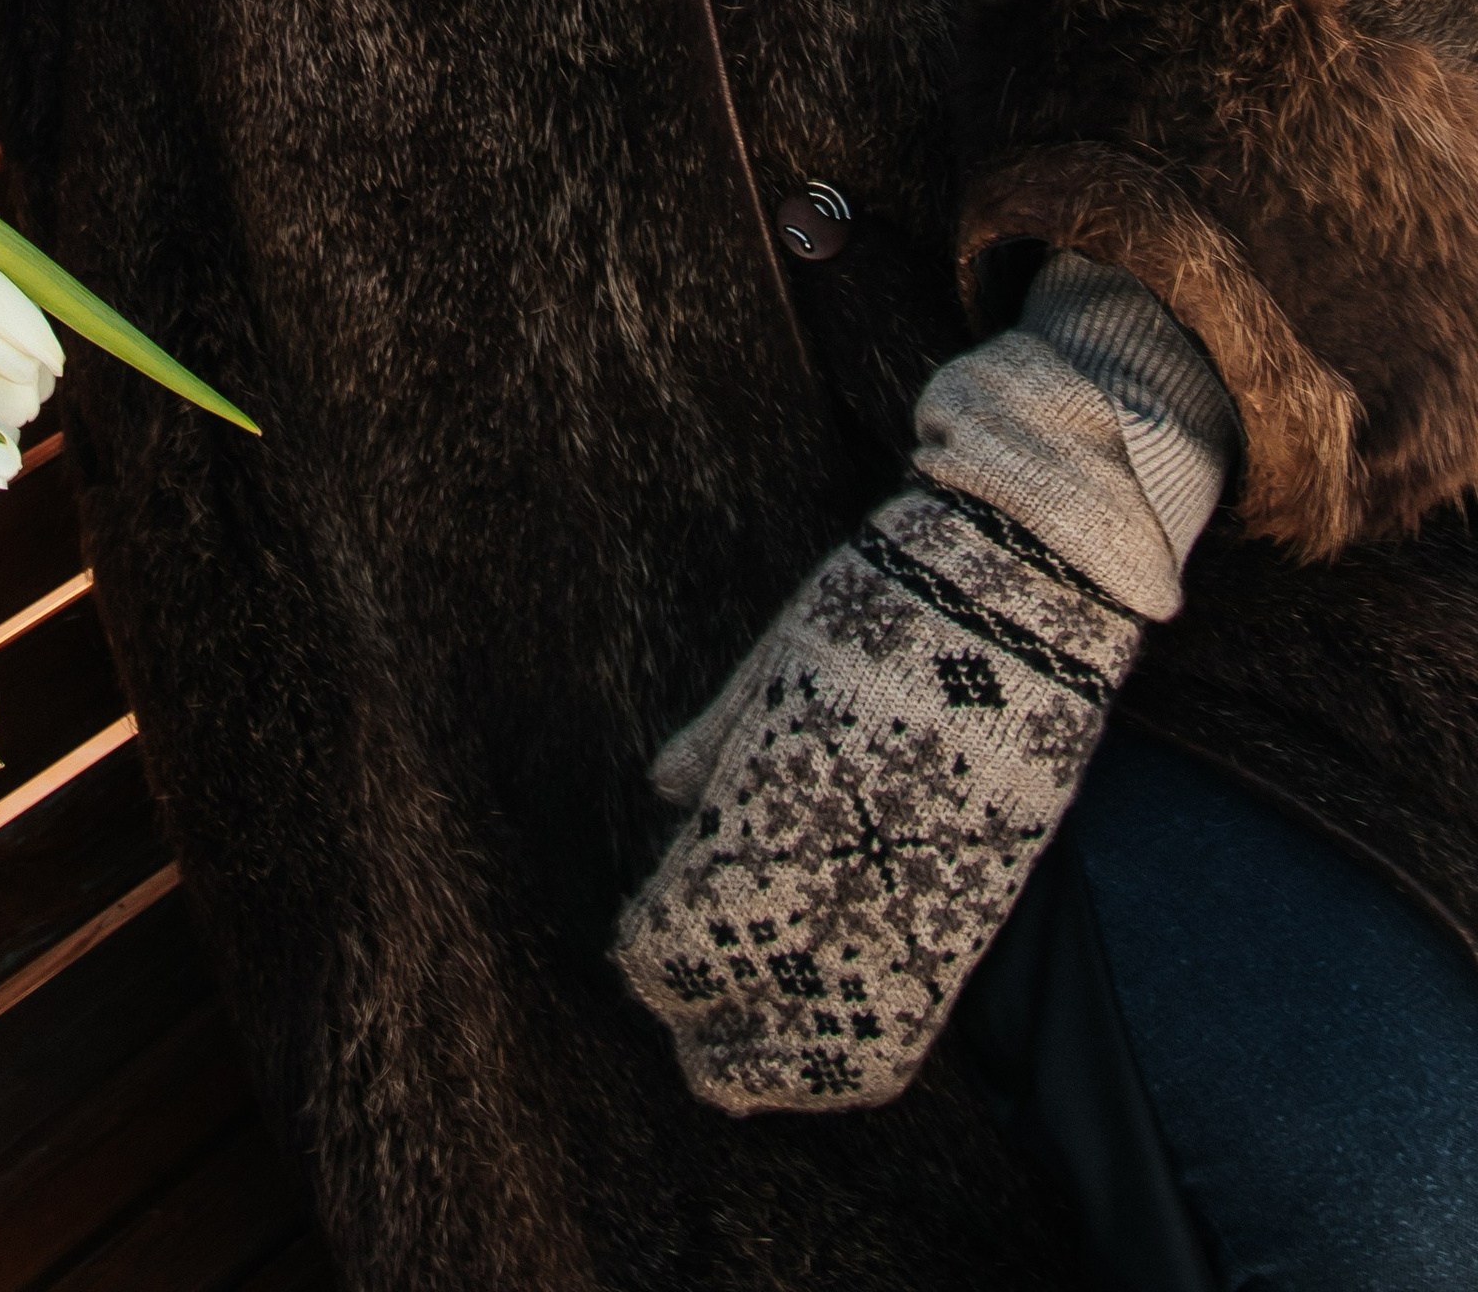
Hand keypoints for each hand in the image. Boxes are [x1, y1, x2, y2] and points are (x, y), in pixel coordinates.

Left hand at [614, 262, 1236, 1112]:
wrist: (1020, 598)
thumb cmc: (879, 608)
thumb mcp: (775, 660)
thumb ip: (718, 739)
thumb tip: (669, 793)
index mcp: (761, 807)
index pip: (671, 938)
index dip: (647, 947)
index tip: (641, 932)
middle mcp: (822, 877)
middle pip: (727, 1005)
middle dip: (694, 1011)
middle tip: (679, 996)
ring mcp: (901, 907)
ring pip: (811, 1045)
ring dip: (764, 1063)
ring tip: (732, 1063)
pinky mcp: (969, 920)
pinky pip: (896, 1035)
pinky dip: (846, 1063)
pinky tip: (821, 1061)